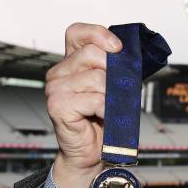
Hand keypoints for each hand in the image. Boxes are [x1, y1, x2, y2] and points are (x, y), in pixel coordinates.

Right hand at [45, 23, 121, 187]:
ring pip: (97, 79)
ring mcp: (56, 89)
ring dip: (113, 96)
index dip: (98, 34)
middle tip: (117, 92)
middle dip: (114, 73)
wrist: (92, 153)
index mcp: (71, 64)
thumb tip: (132, 60)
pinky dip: (108, 110)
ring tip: (110, 109)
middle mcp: (59, 73)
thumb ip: (117, 71)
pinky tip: (105, 118)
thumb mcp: (113, 90)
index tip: (118, 48)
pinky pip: (96, 100)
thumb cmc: (104, 121)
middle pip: (92, 54)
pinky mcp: (59, 106)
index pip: (77, 33)